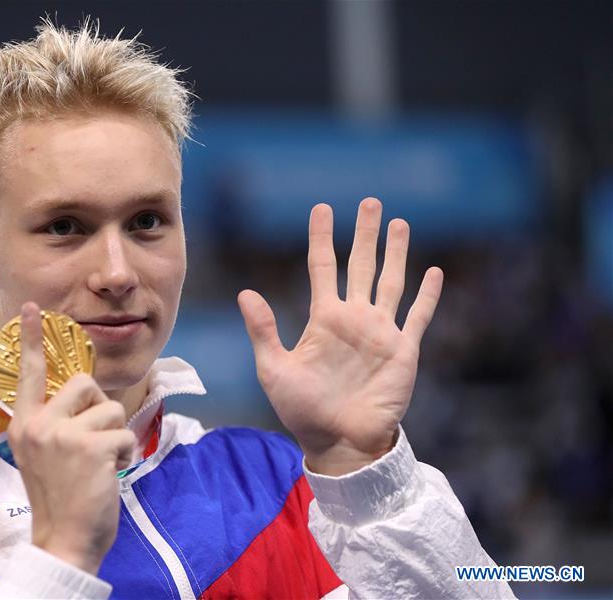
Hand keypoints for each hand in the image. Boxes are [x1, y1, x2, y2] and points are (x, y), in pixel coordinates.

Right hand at [6, 302, 135, 574]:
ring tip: (100, 464)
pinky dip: (126, 454)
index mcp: (24, 424)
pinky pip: (125, 432)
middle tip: (92, 444)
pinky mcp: (92, 447)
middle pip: (85, 384)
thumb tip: (81, 392)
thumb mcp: (42, 454)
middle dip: (99, 409)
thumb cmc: (60, 496)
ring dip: (115, 436)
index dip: (31, 338)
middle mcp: (39, 424)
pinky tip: (110, 474)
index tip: (31, 306)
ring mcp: (64, 435)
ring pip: (111, 408)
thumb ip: (53, 422)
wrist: (64, 539)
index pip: (29, 373)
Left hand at [238, 198, 442, 475]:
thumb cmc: (302, 409)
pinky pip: (417, 316)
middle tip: (370, 202)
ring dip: (396, 253)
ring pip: (391, 282)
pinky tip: (433, 270)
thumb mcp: (275, 369)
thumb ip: (263, 330)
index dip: (322, 239)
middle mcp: (353, 319)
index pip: (323, 268)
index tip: (322, 209)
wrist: (338, 441)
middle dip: (365, 234)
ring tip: (399, 223)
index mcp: (323, 319)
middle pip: (361, 265)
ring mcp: (380, 332)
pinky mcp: (403, 350)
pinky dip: (427, 294)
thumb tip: (245, 292)